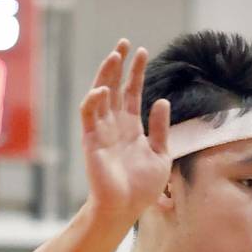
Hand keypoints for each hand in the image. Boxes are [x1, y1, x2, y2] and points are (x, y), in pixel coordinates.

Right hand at [81, 40, 170, 222]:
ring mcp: (102, 130)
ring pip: (100, 94)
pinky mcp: (91, 140)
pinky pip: (89, 115)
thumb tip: (162, 100)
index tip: (143, 51)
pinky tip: (103, 88)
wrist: (126, 209)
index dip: (136, 72)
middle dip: (119, 64)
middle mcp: (115, 124)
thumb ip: (160, 129)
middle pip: (115, 86)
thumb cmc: (142, 188)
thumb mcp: (160, 155)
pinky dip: (94, 100)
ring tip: (115, 55)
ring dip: (106, 74)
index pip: (132, 92)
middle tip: (125, 43)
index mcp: (131, 127)